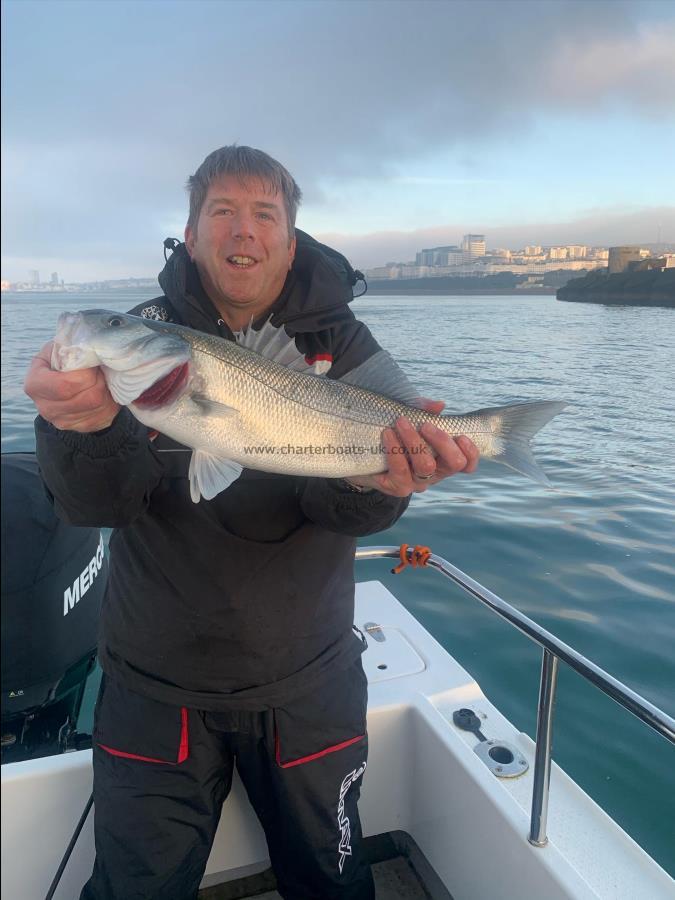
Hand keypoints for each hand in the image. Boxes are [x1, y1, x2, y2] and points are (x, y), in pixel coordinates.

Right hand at [24, 342, 119, 432]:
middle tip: (99, 370)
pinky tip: (103, 392)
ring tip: (100, 379)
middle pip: (86, 398)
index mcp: (35, 385)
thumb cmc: (63, 360)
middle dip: (98, 380)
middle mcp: (45, 408)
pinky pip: (104, 415)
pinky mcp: (80, 428)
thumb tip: (89, 351)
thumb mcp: (61, 348)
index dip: (85, 374)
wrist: (67, 381)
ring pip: (98, 406)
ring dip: (105, 389)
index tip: (90, 363)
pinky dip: (109, 401)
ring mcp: (62, 422)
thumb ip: (70, 349)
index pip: (65, 386)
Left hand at [346, 399, 478, 497]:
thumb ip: (424, 411)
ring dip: (414, 441)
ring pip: (425, 466)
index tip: (461, 436)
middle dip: (443, 441)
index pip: (467, 464)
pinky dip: (395, 449)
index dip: (471, 453)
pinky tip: (387, 434)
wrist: (363, 456)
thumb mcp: (410, 419)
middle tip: (426, 425)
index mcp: (443, 459)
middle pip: (453, 464)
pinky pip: (400, 471)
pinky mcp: (398, 487)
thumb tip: (439, 405)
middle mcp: (434, 474)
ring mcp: (417, 483)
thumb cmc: (394, 435)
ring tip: (400, 422)